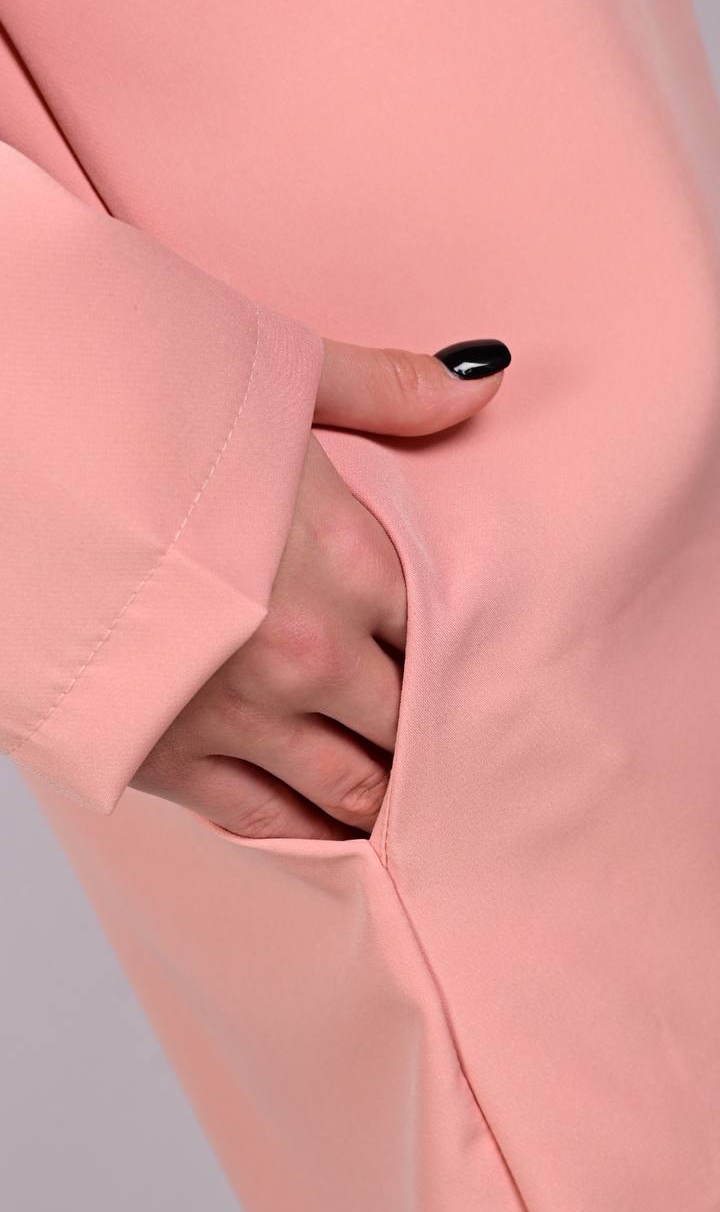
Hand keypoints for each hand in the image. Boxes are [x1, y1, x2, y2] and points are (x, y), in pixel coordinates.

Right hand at [130, 337, 507, 839]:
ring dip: (387, 799)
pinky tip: (334, 833)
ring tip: (413, 806)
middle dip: (433, 736)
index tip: (480, 674)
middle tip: (459, 753)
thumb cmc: (138, 410)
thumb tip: (482, 378)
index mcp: (350, 560)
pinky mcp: (168, 758)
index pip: (448, 636)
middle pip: (410, 723)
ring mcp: (241, 714)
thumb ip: (388, 390)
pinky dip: (311, 834)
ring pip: (351, 789)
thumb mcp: (273, 378)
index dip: (467, 659)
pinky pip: (265, 823)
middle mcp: (311, 651)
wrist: (7, 463)